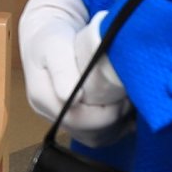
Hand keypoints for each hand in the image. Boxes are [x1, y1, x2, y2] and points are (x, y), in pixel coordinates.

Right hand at [21, 0, 128, 136]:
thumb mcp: (55, 45)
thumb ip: (62, 70)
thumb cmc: (52, 36)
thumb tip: (71, 98)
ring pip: (92, 137)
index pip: (77, 120)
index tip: (122, 96)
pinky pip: (94, 135)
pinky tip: (122, 110)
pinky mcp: (70, 118)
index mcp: (42, 97)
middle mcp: (48, 113)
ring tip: (126, 103)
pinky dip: (112, 127)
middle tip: (129, 98)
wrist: (45, 33)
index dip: (105, 114)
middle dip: (113, 119)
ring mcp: (59, 117)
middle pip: (87, 133)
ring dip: (114, 126)